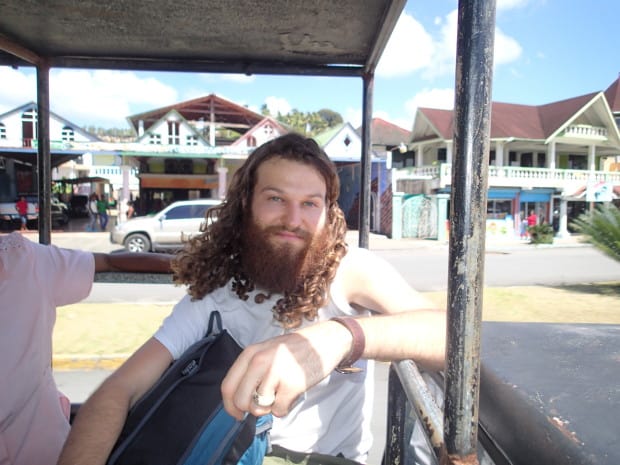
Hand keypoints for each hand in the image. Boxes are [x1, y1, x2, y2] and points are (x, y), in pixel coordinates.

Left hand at [221, 321, 351, 418]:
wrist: (324, 341)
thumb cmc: (294, 349)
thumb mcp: (266, 351)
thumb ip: (251, 371)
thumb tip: (239, 402)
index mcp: (251, 353)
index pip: (228, 386)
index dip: (230, 406)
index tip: (237, 414)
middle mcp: (260, 361)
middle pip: (241, 401)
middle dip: (251, 409)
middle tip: (264, 404)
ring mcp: (275, 373)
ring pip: (259, 408)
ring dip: (270, 407)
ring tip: (281, 392)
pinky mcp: (292, 385)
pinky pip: (279, 410)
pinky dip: (285, 407)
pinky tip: (292, 393)